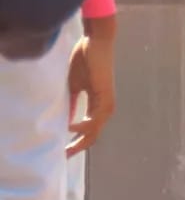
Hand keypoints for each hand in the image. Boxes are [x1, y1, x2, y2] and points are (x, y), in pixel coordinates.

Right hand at [66, 34, 115, 154]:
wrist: (95, 43)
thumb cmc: (84, 61)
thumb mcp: (74, 87)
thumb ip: (71, 103)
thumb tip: (64, 121)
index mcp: (97, 104)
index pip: (89, 130)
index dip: (78, 141)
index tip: (63, 151)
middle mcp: (105, 106)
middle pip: (94, 134)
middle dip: (79, 146)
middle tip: (64, 156)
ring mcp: (107, 101)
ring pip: (96, 129)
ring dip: (81, 139)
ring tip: (65, 147)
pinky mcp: (106, 95)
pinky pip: (96, 117)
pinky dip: (83, 124)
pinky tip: (70, 128)